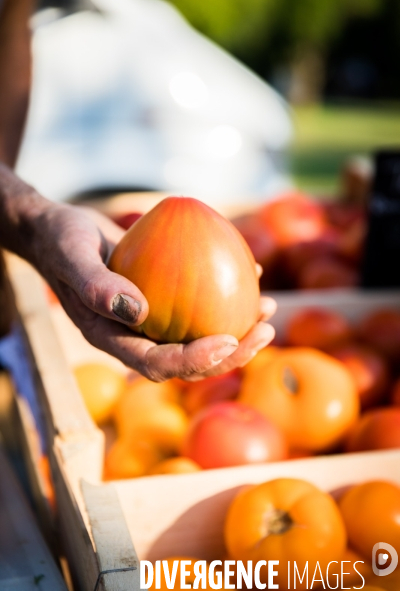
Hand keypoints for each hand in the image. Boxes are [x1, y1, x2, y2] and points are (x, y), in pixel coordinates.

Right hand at [24, 198, 275, 380]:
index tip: (229, 340)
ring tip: (269, 308)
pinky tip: (253, 274)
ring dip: (239, 329)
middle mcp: (136, 336)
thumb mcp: (72, 256)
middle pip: (189, 361)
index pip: (158, 364)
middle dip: (231, 354)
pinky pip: (198, 304)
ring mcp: (151, 320)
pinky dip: (227, 293)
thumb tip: (139, 311)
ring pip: (200, 336)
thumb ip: (96, 285)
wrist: (57, 230)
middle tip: (266, 329)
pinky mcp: (162, 297)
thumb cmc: (60, 241)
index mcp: (113, 339)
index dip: (195, 361)